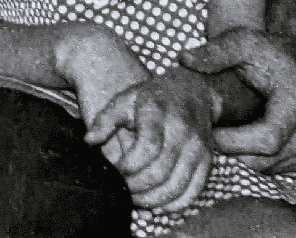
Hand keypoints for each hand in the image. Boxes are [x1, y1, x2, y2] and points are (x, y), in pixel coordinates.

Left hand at [85, 69, 214, 211]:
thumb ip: (105, 120)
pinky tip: (158, 203)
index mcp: (157, 112)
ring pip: (176, 186)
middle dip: (137, 187)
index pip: (146, 148)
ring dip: (154, 199)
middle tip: (123, 189)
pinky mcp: (207, 161)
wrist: (192, 92)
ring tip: (137, 198)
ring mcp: (197, 147)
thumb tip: (88, 141)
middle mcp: (181, 131)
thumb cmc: (151, 97)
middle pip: (160, 172)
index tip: (116, 169)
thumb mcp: (124, 99)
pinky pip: (193, 191)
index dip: (128, 166)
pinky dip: (175, 203)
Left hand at [180, 26, 295, 172]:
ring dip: (242, 153)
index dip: (233, 141)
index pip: (266, 140)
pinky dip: (256, 157)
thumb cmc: (272, 52)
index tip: (209, 130)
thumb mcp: (244, 42)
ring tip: (227, 128)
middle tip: (211, 129)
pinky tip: (244, 135)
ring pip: (267, 167)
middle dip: (232, 148)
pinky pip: (276, 169)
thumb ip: (215, 51)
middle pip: (263, 159)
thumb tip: (184, 59)